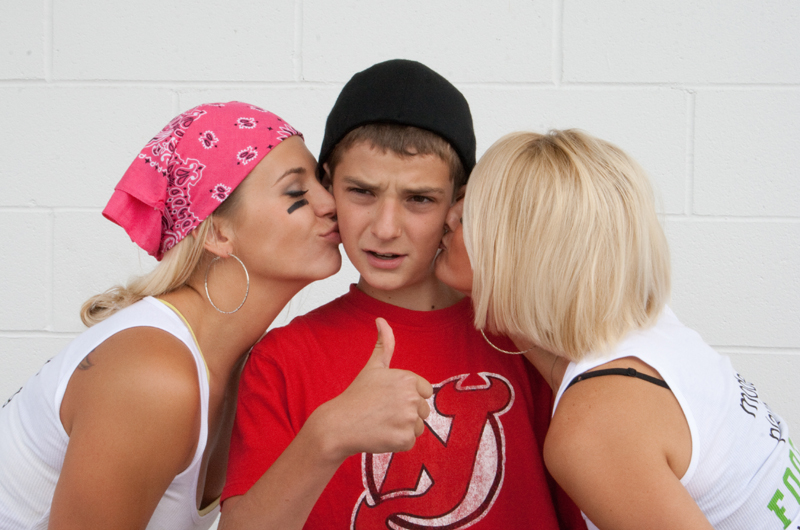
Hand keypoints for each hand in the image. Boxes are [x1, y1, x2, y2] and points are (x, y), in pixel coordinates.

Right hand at [310, 318, 432, 460]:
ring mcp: (408, 419)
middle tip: (382, 412)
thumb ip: (384, 344)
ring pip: (418, 428)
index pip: (425, 392)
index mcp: (408, 379)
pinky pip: (409, 442)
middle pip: (423, 411)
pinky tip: (380, 434)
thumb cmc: (357, 395)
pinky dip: (397, 442)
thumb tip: (381, 319)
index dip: (407, 397)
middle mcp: (411, 397)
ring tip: (381, 423)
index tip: (389, 399)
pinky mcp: (404, 439)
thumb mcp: (373, 367)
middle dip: (405, 414)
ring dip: (402, 429)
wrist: (338, 424)